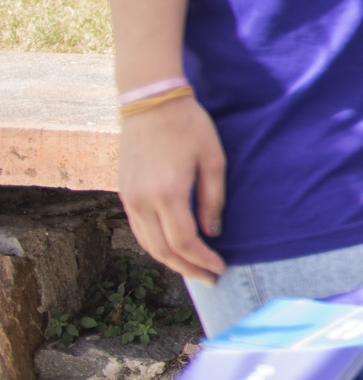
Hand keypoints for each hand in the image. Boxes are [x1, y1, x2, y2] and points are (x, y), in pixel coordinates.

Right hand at [119, 97, 226, 280]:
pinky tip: (173, 248)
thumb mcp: (214, 159)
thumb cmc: (189, 126)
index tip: (220, 267)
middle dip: (187, 268)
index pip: (184, 241)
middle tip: (210, 278)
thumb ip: (213, 199)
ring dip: (170, 261)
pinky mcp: (124, 192)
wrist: (150, 101)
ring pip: (146, 243)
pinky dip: (155, 245)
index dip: (202, 259)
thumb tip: (212, 232)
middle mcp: (142, 201)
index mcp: (167, 194)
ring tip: (193, 268)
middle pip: (162, 250)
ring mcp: (129, 198)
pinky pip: (138, 229)